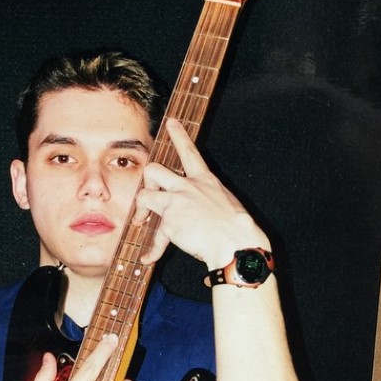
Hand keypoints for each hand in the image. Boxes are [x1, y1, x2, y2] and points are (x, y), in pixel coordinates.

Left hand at [132, 118, 269, 268]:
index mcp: (204, 180)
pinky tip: (148, 258)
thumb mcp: (225, 200)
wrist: (236, 243)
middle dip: (147, 182)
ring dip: (142, 209)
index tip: (171, 122)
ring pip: (144, 196)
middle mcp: (187, 187)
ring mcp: (176, 203)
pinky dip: (153, 250)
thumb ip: (208, 197)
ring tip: (143, 221)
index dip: (179, 135)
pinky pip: (156, 237)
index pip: (189, 151)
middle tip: (149, 197)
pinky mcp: (170, 223)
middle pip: (153, 170)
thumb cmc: (237, 227)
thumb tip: (201, 204)